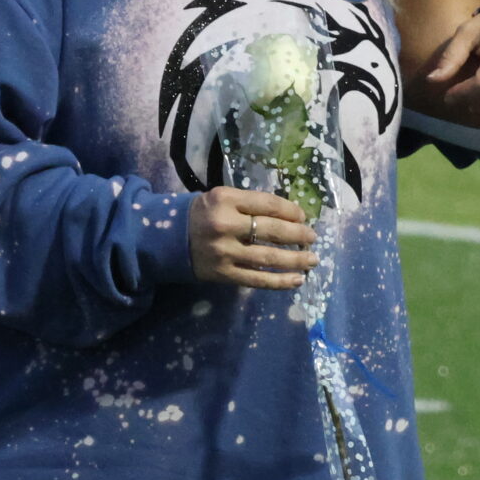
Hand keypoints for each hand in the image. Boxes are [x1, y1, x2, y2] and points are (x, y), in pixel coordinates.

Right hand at [188, 189, 316, 289]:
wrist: (167, 238)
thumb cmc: (202, 214)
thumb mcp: (220, 198)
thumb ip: (250, 204)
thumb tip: (291, 216)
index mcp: (225, 199)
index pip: (268, 205)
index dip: (291, 211)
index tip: (303, 217)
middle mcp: (225, 225)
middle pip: (272, 230)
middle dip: (298, 235)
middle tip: (313, 238)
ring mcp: (224, 252)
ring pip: (269, 258)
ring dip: (295, 260)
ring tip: (312, 260)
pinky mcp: (223, 274)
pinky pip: (257, 279)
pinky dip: (280, 281)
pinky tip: (297, 280)